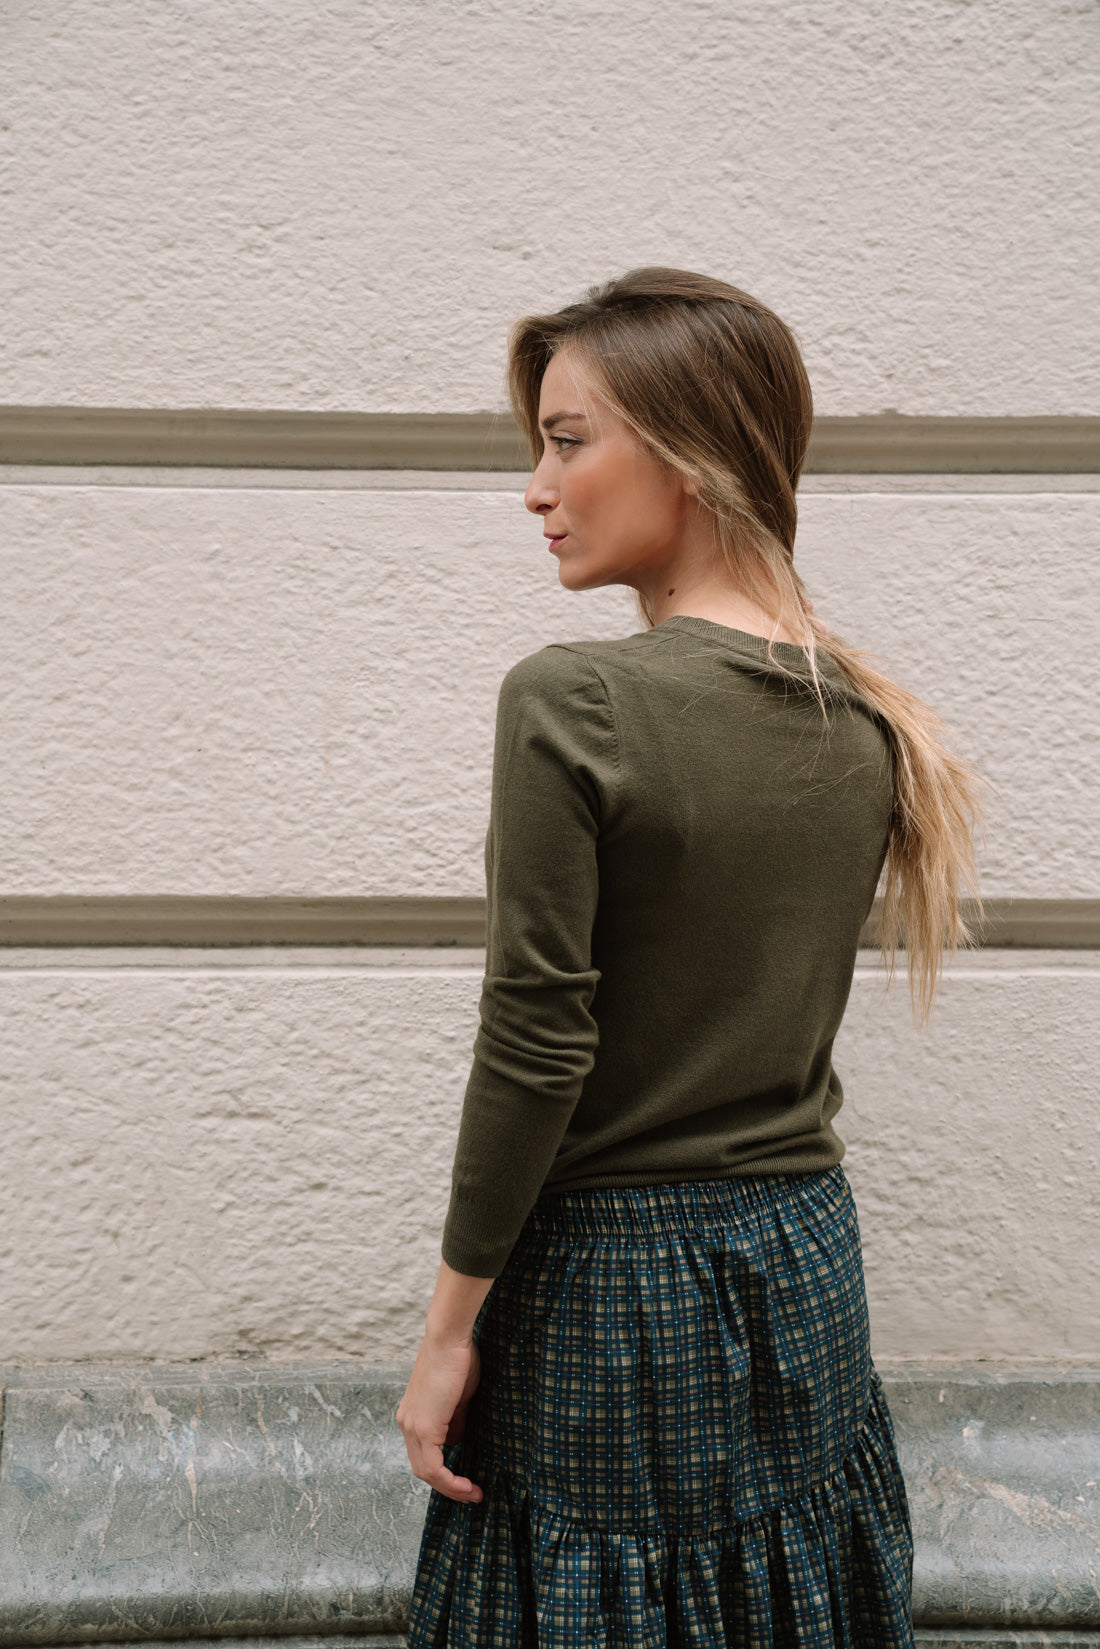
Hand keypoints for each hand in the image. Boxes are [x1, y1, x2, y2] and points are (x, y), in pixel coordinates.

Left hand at [396, 1330, 483, 1503]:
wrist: (448, 1338)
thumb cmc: (458, 1359)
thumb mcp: (458, 1397)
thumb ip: (454, 1421)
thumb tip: (456, 1442)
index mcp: (412, 1415)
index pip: (423, 1454)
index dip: (444, 1472)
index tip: (466, 1480)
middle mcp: (406, 1423)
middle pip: (422, 1469)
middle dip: (447, 1486)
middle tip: (471, 1493)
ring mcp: (411, 1426)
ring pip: (426, 1472)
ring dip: (450, 1488)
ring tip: (473, 1494)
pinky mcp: (423, 1427)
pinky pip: (433, 1467)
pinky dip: (449, 1481)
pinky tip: (467, 1486)